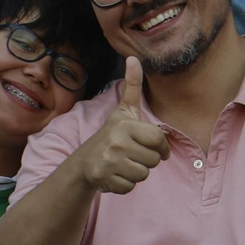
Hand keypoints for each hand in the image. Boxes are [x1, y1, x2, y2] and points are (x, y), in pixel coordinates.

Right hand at [77, 57, 169, 194]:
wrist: (84, 161)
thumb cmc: (112, 134)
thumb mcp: (124, 110)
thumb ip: (132, 85)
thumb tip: (133, 57)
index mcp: (125, 125)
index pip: (159, 141)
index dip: (160, 146)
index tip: (152, 146)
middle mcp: (117, 143)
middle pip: (154, 160)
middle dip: (147, 159)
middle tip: (132, 154)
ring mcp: (110, 163)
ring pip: (144, 175)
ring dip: (137, 172)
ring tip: (124, 163)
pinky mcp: (105, 180)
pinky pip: (131, 187)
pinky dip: (125, 183)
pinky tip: (116, 174)